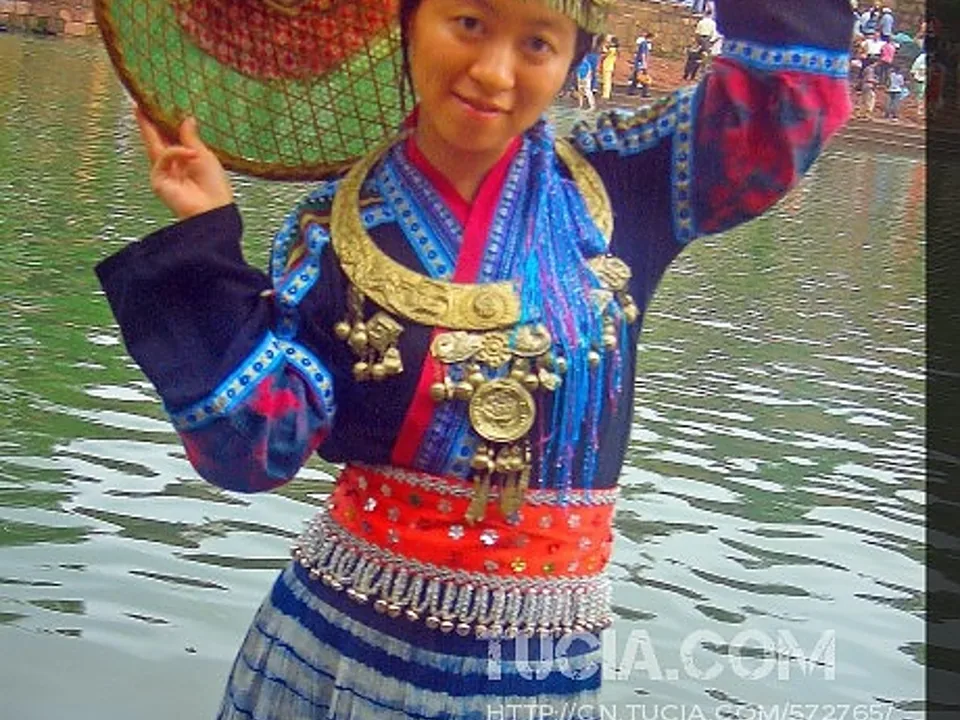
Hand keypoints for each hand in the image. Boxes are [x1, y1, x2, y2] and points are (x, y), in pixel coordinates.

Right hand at [134, 106, 233, 220]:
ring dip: (150, 128)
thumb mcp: (205, 155)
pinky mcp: (158, 180)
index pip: (170, 138)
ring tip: (147, 109)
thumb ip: (191, 138)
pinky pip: (163, 158)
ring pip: (153, 146)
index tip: (157, 106)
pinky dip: (176, 153)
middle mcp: (173, 166)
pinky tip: (190, 154)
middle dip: (147, 123)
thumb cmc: (215, 186)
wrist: (213, 209)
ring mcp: (163, 173)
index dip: (163, 124)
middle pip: (156, 140)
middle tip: (139, 104)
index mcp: (186, 160)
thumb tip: (187, 119)